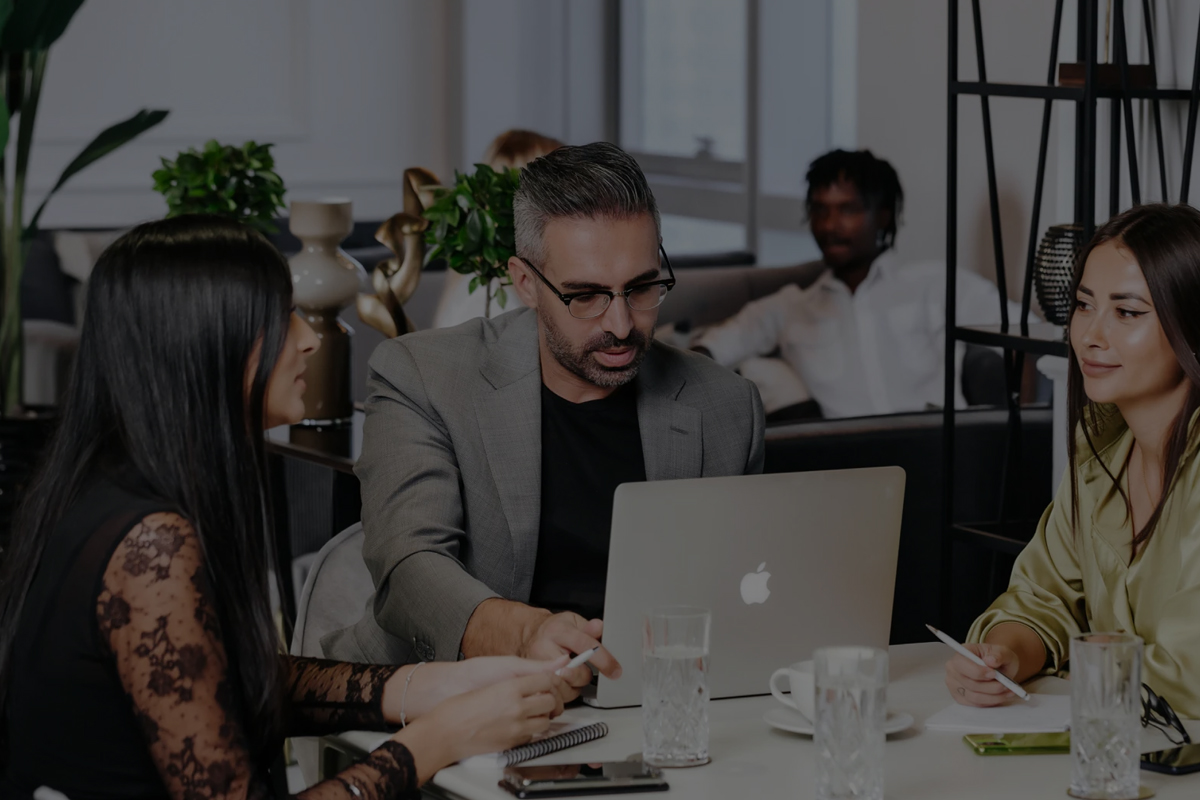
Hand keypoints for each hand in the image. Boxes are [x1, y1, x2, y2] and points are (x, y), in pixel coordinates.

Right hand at [384, 655, 569, 723]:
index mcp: (510, 688)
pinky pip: (532, 736)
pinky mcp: (512, 744)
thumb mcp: (490, 680)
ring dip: (542, 716)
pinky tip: (519, 724)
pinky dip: (530, 730)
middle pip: (551, 702)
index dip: (549, 680)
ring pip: (546, 722)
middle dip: (549, 699)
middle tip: (542, 696)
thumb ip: (523, 672)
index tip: (547, 680)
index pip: (547, 680)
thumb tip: (551, 665)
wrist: (443, 732)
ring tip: (531, 711)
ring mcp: (515, 728)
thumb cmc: (458, 705)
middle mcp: (516, 709)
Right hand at [518, 612, 621, 695]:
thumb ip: (588, 628)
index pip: (584, 645)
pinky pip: (554, 695)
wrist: (530, 635)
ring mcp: (536, 668)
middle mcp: (544, 649)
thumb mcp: (572, 621)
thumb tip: (600, 628)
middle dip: (584, 675)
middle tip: (584, 669)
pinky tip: (564, 683)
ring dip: (574, 686)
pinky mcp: (534, 681)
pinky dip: (563, 693)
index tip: (614, 669)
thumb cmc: (554, 629)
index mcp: (558, 631)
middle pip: (573, 673)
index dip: (602, 658)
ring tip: (573, 675)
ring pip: (563, 689)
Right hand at [945, 642, 1020, 706]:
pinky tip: (1001, 696)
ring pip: (974, 697)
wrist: (997, 668)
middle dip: (991, 687)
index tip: (994, 674)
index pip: (961, 664)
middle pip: (970, 684)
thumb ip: (999, 655)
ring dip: (994, 697)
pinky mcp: (960, 697)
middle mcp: (953, 669)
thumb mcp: (1003, 652)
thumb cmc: (997, 659)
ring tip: (1007, 691)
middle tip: (1006, 685)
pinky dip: (991, 702)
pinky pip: (976, 705)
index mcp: (960, 654)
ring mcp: (954, 685)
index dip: (978, 672)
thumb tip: (991, 660)